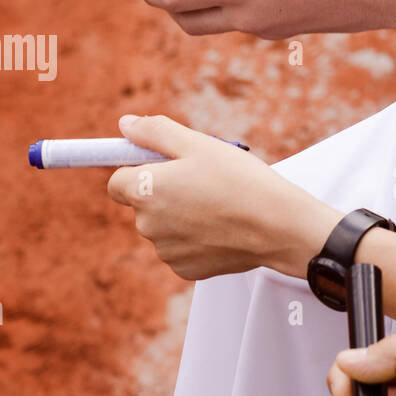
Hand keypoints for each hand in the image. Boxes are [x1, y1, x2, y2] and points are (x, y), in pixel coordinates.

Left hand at [106, 114, 337, 279]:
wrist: (278, 226)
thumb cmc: (240, 180)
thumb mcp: (198, 144)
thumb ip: (154, 131)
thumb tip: (124, 125)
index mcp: (145, 190)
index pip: (116, 182)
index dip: (139, 170)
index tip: (164, 166)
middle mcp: (148, 225)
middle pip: (142, 204)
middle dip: (163, 193)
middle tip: (201, 182)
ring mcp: (166, 251)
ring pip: (163, 227)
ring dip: (180, 216)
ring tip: (217, 205)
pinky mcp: (185, 269)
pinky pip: (181, 248)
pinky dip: (195, 239)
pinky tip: (221, 228)